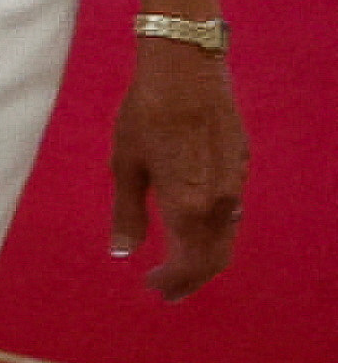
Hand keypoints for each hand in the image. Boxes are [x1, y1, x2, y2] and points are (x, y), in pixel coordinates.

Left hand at [109, 40, 244, 300]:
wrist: (186, 70)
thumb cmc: (145, 114)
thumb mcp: (125, 165)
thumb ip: (127, 212)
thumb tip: (122, 252)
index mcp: (187, 205)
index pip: (189, 263)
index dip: (173, 282)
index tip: (153, 288)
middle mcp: (219, 201)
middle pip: (214, 257)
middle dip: (192, 278)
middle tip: (168, 292)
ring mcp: (234, 182)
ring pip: (227, 236)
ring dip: (205, 257)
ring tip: (180, 267)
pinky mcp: (240, 163)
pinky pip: (232, 212)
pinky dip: (215, 231)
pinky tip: (196, 229)